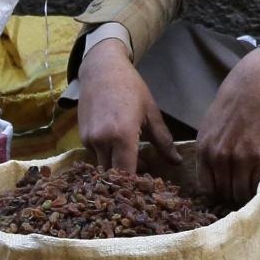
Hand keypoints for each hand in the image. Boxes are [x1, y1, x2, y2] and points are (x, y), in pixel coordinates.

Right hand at [77, 36, 176, 175]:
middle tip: (143, 178)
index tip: (148, 190)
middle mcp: (102, 142)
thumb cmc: (131, 88)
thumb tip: (177, 162)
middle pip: (113, 175)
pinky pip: (96, 156)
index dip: (135, 185)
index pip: (126, 174)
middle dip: (126, 180)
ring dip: (116, 168)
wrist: (101, 69)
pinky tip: (118, 148)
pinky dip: (107, 157)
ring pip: (103, 166)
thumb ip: (163, 141)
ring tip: (133, 161)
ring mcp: (89, 140)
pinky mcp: (82, 138)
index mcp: (122, 136)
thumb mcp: (151, 113)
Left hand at [199, 47, 259, 204]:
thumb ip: (209, 152)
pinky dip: (258, 186)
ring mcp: (241, 160)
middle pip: (223, 192)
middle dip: (230, 196)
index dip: (215, 194)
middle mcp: (219, 158)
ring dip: (245, 194)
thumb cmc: (232, 106)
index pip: (206, 187)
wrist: (255, 90)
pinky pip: (257, 185)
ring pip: (240, 193)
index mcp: (204, 150)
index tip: (223, 194)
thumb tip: (212, 175)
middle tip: (239, 193)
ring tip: (250, 188)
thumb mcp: (209, 128)